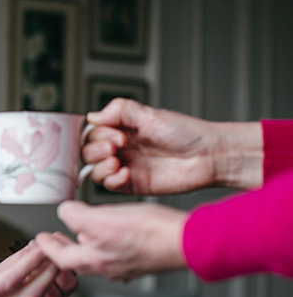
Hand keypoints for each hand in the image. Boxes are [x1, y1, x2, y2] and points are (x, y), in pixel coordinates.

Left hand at [35, 200, 187, 280]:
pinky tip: (113, 232)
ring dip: (85, 243)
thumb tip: (64, 212)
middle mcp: (108, 267)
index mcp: (93, 260)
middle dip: (64, 247)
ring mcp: (126, 265)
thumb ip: (76, 216)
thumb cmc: (149, 233)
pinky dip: (106, 241)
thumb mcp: (102, 218)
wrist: (188, 242)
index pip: (59, 257)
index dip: (47, 246)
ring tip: (82, 232)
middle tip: (56, 238)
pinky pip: (116, 252)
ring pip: (97, 256)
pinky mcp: (142, 259)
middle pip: (77, 259)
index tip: (39, 240)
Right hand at [82, 98, 261, 194]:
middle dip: (97, 150)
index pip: (93, 132)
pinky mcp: (132, 185)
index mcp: (122, 129)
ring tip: (116, 161)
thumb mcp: (150, 114)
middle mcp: (121, 148)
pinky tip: (124, 173)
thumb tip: (92, 116)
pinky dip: (111, 180)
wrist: (208, 156)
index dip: (98, 134)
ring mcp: (125, 166)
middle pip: (89, 152)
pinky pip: (109, 186)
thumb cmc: (186, 133)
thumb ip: (119, 110)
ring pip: (94, 170)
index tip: (117, 134)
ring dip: (99, 166)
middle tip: (118, 147)